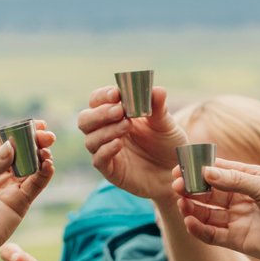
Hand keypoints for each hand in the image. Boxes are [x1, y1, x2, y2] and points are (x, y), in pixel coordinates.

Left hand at [0, 129, 55, 260]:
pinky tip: (48, 165)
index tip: (33, 124)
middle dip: (33, 142)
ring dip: (40, 156)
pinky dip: (44, 175)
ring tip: (47, 150)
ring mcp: (7, 187)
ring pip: (29, 166)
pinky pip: (35, 185)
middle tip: (47, 136)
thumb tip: (12, 146)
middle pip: (18, 151)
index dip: (16, 131)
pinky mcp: (19, 203)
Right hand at [79, 83, 187, 200]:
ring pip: (90, 140)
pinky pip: (99, 160)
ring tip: (127, 126)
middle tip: (119, 111)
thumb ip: (158, 107)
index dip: (102, 96)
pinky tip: (119, 144)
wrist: (174, 170)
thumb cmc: (167, 143)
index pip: (97, 101)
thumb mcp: (165, 123)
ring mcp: (106, 151)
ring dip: (106, 131)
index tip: (116, 94)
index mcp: (115, 115)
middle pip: (85, 119)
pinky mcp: (111, 170)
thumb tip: (157, 90)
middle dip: (100, 113)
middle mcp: (105, 131)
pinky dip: (106, 150)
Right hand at [175, 159, 259, 260]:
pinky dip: (199, 229)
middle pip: (208, 193)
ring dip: (192, 208)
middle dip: (191, 189)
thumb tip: (206, 172)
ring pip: (207, 213)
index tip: (181, 169)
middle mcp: (240, 199)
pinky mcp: (237, 239)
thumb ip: (234, 180)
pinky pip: (213, 234)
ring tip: (181, 203)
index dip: (198, 170)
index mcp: (248, 179)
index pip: (217, 172)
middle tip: (176, 186)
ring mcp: (238, 219)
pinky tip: (189, 221)